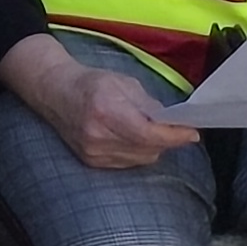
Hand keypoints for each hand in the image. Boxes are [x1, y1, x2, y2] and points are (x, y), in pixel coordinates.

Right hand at [19, 40, 198, 170]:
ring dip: (152, 147)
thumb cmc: (90, 83)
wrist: (55, 93)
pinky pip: (128, 163)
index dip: (174, 136)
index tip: (192, 133)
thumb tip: (174, 121)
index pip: (147, 133)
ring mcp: (92, 152)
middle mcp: (97, 135)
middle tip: (172, 127)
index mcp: (105, 110)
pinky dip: (137, 152)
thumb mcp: (124, 83)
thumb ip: (149, 105)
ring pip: (140, 158)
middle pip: (147, 149)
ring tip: (148, 130)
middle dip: (166, 139)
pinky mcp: (91, 161)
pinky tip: (133, 138)